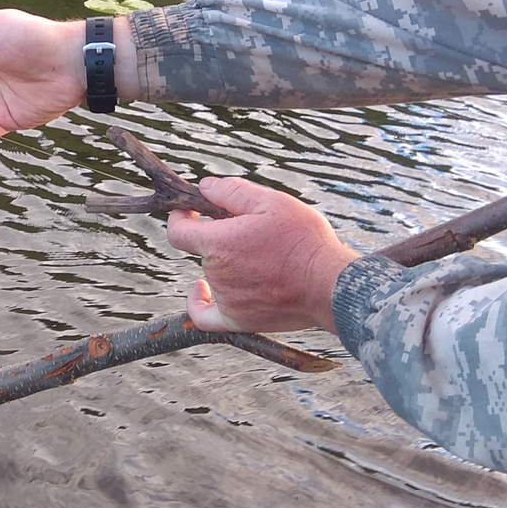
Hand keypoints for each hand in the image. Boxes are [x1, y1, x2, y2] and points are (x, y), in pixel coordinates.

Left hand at [165, 176, 356, 334]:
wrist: (329, 284)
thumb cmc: (304, 241)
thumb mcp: (272, 201)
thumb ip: (232, 192)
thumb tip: (204, 187)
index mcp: (218, 242)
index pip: (178, 231)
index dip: (181, 218)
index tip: (191, 212)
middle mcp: (216, 273)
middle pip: (203, 251)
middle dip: (219, 237)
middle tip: (253, 231)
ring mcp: (226, 299)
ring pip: (213, 275)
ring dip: (227, 263)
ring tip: (263, 256)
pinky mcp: (238, 320)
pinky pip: (205, 317)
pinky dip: (198, 303)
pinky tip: (201, 291)